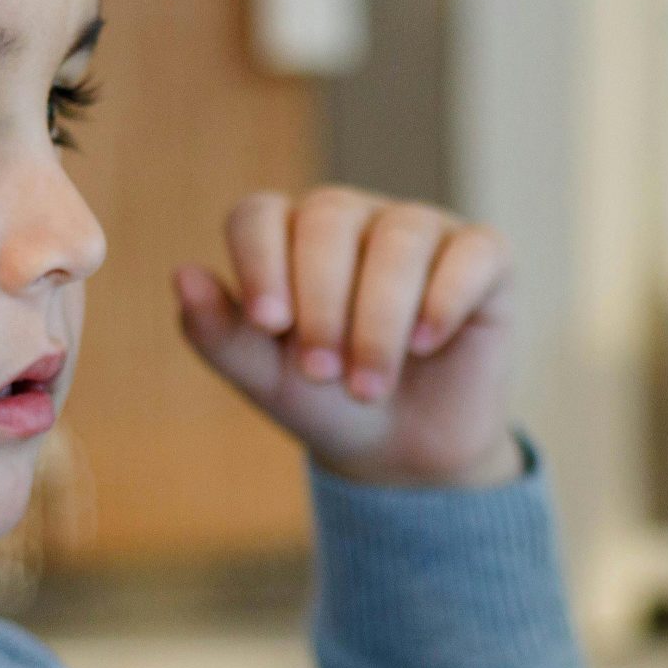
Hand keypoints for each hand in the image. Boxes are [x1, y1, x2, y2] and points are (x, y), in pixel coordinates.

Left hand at [173, 187, 521, 487]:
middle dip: (323, 300)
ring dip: (378, 318)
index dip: (260, 260)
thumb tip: (183, 275)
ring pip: (399, 239)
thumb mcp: (265, 379)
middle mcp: (354, 220)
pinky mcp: (484, 258)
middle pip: (329, 219)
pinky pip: (471, 253)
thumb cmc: (326, 401)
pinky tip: (428, 344)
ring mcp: (422, 231)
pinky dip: (445, 298)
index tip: (269, 326)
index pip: (261, 214)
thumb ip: (219, 333)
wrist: (403, 453)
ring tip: (368, 383)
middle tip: (323, 372)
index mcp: (290, 236)